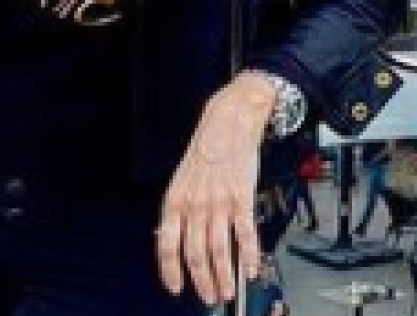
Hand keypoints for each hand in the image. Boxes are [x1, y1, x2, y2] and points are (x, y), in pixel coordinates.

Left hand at [157, 74, 276, 305]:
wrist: (230, 120)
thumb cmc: (207, 148)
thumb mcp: (182, 179)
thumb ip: (181, 210)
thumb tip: (180, 240)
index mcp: (175, 200)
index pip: (166, 244)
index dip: (170, 270)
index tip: (176, 288)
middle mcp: (194, 204)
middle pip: (195, 253)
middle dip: (202, 281)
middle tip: (210, 295)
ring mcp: (218, 202)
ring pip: (218, 249)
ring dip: (224, 275)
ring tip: (228, 290)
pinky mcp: (241, 198)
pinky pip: (244, 233)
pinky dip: (248, 255)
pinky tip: (250, 268)